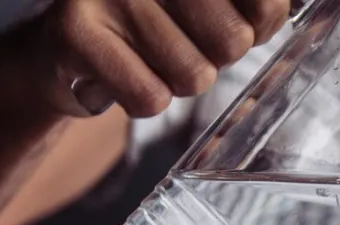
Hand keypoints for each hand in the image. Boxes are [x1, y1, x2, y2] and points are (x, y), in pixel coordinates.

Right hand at [32, 0, 294, 117]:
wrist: (64, 48)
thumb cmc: (153, 24)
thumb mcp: (209, 6)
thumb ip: (256, 7)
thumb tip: (274, 15)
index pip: (265, 3)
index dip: (262, 23)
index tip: (243, 24)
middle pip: (232, 42)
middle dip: (213, 58)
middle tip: (180, 44)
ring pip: (192, 75)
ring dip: (176, 81)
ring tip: (146, 57)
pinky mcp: (75, 32)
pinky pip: (150, 97)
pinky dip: (145, 100)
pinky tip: (123, 74)